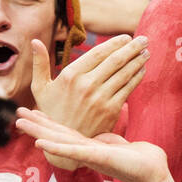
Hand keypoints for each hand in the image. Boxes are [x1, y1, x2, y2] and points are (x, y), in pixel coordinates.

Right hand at [15, 107, 174, 181]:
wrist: (151, 172)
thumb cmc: (138, 159)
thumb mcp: (117, 143)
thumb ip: (106, 138)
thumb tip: (101, 134)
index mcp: (89, 145)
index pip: (63, 131)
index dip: (47, 121)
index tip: (32, 111)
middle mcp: (85, 150)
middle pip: (55, 135)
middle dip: (35, 124)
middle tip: (15, 115)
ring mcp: (88, 154)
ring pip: (58, 141)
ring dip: (38, 132)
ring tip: (20, 124)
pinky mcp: (95, 157)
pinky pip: (73, 151)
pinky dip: (56, 147)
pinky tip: (41, 143)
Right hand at [31, 34, 149, 162]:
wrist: (64, 143)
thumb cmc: (51, 113)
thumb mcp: (40, 89)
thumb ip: (39, 64)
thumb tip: (35, 41)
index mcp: (71, 75)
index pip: (98, 53)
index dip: (115, 43)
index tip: (126, 38)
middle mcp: (86, 85)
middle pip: (115, 60)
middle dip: (132, 48)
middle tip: (144, 40)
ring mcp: (100, 98)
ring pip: (124, 73)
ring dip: (138, 60)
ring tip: (146, 52)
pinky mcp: (111, 110)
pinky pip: (127, 89)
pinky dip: (137, 77)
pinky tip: (142, 69)